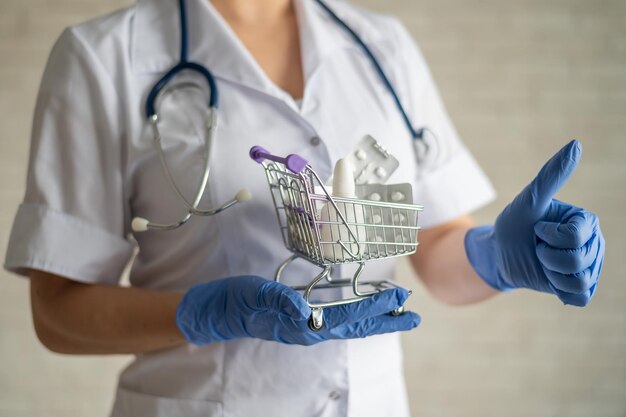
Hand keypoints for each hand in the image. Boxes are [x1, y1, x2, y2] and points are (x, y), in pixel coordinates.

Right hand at [176, 275, 419, 345]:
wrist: (219, 310)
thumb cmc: (238, 301)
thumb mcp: (258, 295)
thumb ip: (282, 302)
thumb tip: (308, 312)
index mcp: (303, 325)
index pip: (348, 317)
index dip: (375, 308)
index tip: (399, 299)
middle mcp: (310, 328)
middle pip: (355, 326)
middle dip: (385, 321)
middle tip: (413, 315)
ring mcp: (306, 324)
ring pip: (349, 323)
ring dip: (375, 318)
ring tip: (398, 313)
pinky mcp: (301, 318)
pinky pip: (337, 318)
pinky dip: (356, 313)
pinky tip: (363, 309)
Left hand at [465, 140, 604, 305]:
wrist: (501, 254)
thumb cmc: (514, 224)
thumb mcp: (529, 199)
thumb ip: (552, 175)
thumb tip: (576, 144)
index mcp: (586, 221)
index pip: (575, 236)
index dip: (549, 235)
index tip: (538, 228)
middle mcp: (595, 243)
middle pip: (578, 260)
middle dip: (547, 255)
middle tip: (537, 246)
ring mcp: (590, 267)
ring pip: (579, 280)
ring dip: (551, 273)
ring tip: (543, 262)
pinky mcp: (581, 288)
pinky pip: (579, 297)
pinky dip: (558, 290)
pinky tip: (550, 278)